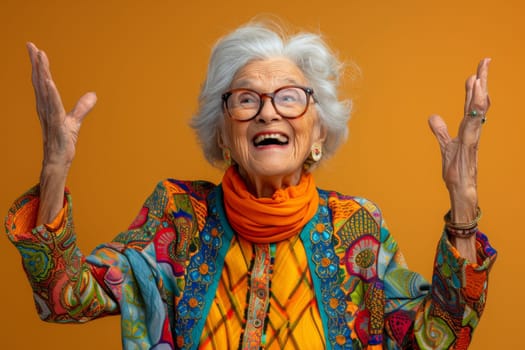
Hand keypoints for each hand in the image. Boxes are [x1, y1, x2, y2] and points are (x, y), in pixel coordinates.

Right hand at [27, 42, 96, 224]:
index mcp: (48, 107)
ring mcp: (49, 117)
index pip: (42, 82)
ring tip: (39, 57)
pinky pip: (53, 107)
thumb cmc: (62, 144)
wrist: (57, 164)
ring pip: (44, 92)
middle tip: (31, 45)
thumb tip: (94, 94)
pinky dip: (50, 94)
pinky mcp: (56, 126)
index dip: (38, 66)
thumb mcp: (74, 122)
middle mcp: (45, 110)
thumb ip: (82, 107)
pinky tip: (48, 82)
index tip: (35, 49)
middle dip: (36, 63)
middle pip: (39, 82)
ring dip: (42, 74)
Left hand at [429, 58, 490, 223]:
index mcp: (468, 129)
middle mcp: (473, 131)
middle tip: (485, 61)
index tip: (477, 70)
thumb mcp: (445, 146)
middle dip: (482, 82)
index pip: (472, 104)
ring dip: (479, 94)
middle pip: (479, 102)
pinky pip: (473, 128)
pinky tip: (476, 104)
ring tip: (480, 76)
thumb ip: (440, 131)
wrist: (461, 191)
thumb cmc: (456, 171)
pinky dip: (475, 115)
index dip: (475, 87)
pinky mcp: (469, 149)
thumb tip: (433, 116)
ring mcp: (473, 139)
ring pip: (478, 113)